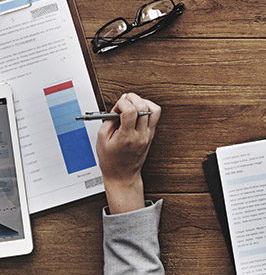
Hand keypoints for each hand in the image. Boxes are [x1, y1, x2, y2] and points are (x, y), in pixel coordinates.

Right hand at [95, 92, 160, 213]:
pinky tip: (138, 111)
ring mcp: (148, 134)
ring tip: (132, 104)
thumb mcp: (101, 140)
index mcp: (126, 137)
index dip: (123, 103)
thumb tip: (118, 107)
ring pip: (154, 109)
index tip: (117, 106)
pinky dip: (147, 109)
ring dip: (143, 102)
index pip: (131, 111)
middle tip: (124, 101)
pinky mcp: (152, 134)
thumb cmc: (110, 161)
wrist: (122, 175)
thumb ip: (109, 121)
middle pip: (143, 107)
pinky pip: (155, 116)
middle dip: (133, 98)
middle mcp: (141, 135)